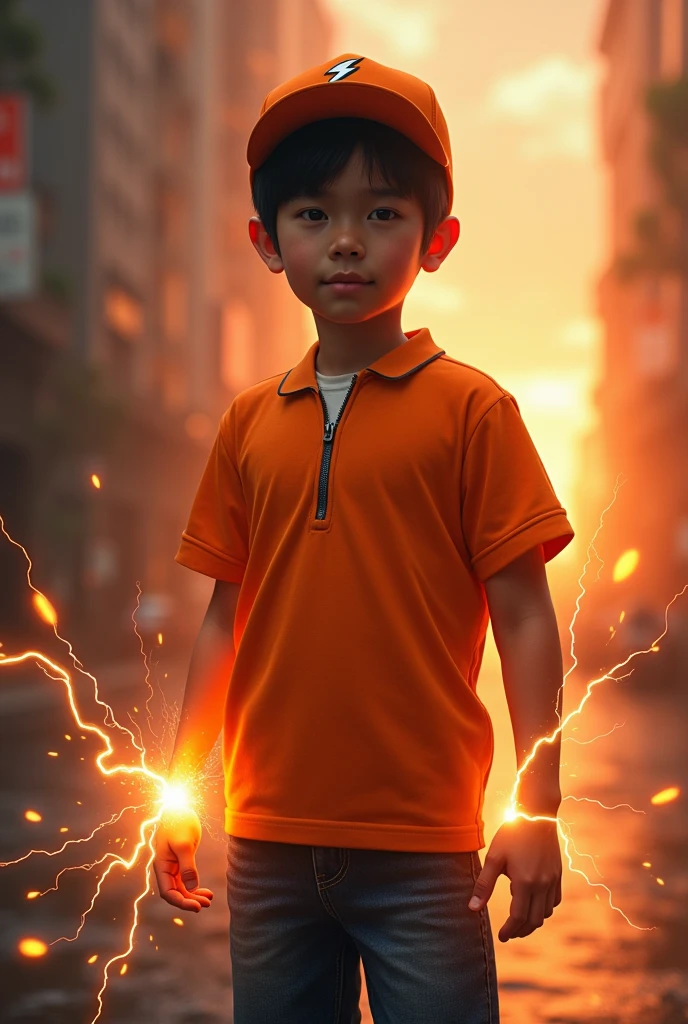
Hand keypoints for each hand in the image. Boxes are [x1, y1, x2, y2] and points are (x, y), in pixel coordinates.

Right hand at [153, 808, 214, 912]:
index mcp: (161, 865)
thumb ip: (187, 866)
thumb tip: (191, 887)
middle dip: (190, 900)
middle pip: (175, 893)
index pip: (167, 892)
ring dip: (194, 895)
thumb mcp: (184, 844)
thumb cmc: (179, 822)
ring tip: (209, 899)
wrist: (180, 808)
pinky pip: (187, 881)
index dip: (181, 902)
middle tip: (206, 904)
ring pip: (182, 888)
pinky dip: (196, 887)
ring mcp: (173, 867)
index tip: (196, 906)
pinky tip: (206, 891)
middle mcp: (166, 869)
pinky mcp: (182, 863)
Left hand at [467, 817, 561, 940]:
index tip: (501, 936)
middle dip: (521, 931)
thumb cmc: (512, 834)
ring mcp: (553, 880)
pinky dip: (545, 909)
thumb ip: (483, 885)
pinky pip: (555, 901)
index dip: (509, 930)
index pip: (518, 918)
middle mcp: (542, 885)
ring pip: (546, 913)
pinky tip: (534, 904)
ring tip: (519, 920)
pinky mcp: (558, 875)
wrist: (537, 816)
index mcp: (525, 883)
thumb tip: (472, 908)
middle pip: (534, 921)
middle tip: (509, 933)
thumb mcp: (494, 857)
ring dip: (533, 921)